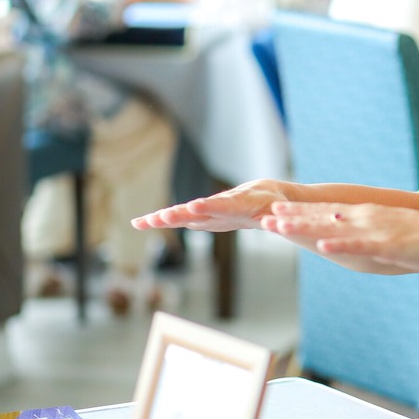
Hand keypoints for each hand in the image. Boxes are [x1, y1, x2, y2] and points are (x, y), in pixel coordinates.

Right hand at [131, 179, 287, 232]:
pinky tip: (139, 223)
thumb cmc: (273, 204)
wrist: (262, 195)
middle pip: (196, 210)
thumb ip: (274, 216)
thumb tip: (274, 221)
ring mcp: (208, 210)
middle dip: (179, 215)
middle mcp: (219, 205)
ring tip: (143, 222)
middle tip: (160, 217)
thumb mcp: (278, 210)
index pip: (223, 205)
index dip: (208, 207)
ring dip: (164, 218)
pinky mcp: (201, 216)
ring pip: (183, 213)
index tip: (193, 206)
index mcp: (239, 204)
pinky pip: (179, 218)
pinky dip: (161, 220)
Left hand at [261, 202, 418, 274]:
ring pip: (333, 228)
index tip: (274, 209)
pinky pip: (359, 244)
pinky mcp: (387, 243)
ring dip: (305, 227)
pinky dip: (340, 243)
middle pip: (322, 217)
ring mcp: (374, 230)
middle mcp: (365, 217)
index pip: (326, 212)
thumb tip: (345, 232)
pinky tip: (322, 244)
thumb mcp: (386, 232)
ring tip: (280, 226)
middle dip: (292, 217)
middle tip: (264, 215)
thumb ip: (365, 231)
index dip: (299, 211)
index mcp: (365, 215)